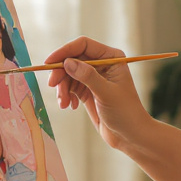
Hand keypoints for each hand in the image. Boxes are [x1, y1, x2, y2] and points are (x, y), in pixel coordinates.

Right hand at [45, 36, 153, 152]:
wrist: (130, 135)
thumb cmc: (125, 112)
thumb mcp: (106, 93)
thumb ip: (87, 76)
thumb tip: (67, 62)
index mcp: (111, 57)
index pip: (83, 45)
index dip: (65, 51)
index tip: (49, 62)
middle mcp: (102, 64)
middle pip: (72, 59)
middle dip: (61, 73)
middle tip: (52, 86)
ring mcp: (94, 77)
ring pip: (68, 74)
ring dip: (62, 88)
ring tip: (63, 103)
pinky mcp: (87, 91)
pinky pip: (70, 87)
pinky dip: (66, 95)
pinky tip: (70, 106)